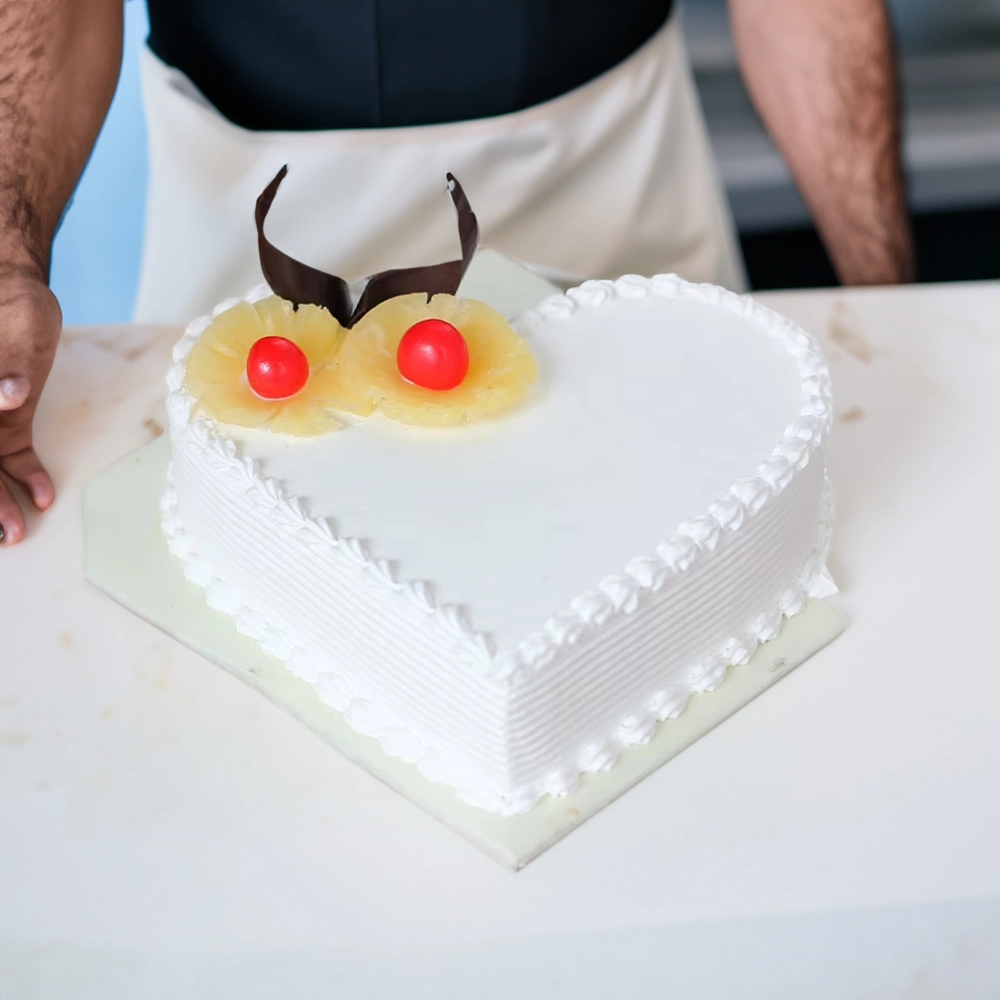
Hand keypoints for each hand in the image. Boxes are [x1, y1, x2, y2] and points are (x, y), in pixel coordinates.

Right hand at [0, 270, 60, 545]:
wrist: (13, 285)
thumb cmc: (10, 305)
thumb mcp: (14, 335)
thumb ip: (6, 367)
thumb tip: (7, 398)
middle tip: (6, 535)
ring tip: (16, 532)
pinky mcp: (6, 416)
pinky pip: (12, 452)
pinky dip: (27, 473)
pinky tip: (42, 493)